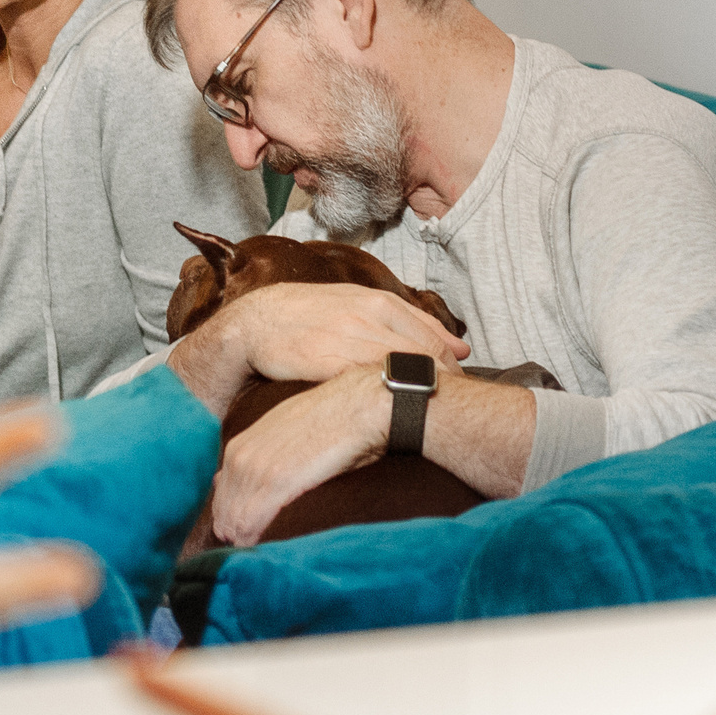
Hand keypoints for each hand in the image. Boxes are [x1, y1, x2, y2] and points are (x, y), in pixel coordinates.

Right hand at [170, 283, 468, 414]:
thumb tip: (459, 346)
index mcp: (378, 302)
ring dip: (418, 390)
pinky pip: (366, 381)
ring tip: (427, 412)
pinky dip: (385, 395)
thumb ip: (406, 323)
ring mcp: (347, 337)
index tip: (457, 385)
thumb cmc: (309, 316)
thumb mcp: (358, 306)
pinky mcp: (326, 361)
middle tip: (450, 405)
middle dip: (442, 381)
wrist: (256, 322)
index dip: (450, 366)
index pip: (432, 337)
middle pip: (422, 353)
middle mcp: (367, 315)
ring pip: (399, 367)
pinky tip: (392, 411)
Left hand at [209, 366, 390, 545]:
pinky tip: (257, 547)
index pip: (221, 490)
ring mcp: (257, 468)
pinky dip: (252, 538)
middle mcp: (240, 456)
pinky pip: (251, 520)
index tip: (239, 532)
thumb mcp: (285, 433)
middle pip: (223, 508)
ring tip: (250, 553)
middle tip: (243, 550)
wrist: (357, 406)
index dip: (229, 514)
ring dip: (241, 539)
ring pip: (234, 518)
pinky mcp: (277, 482)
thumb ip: (264, 455)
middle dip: (232, 531)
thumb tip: (255, 481)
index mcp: (241, 444)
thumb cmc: (331, 422)